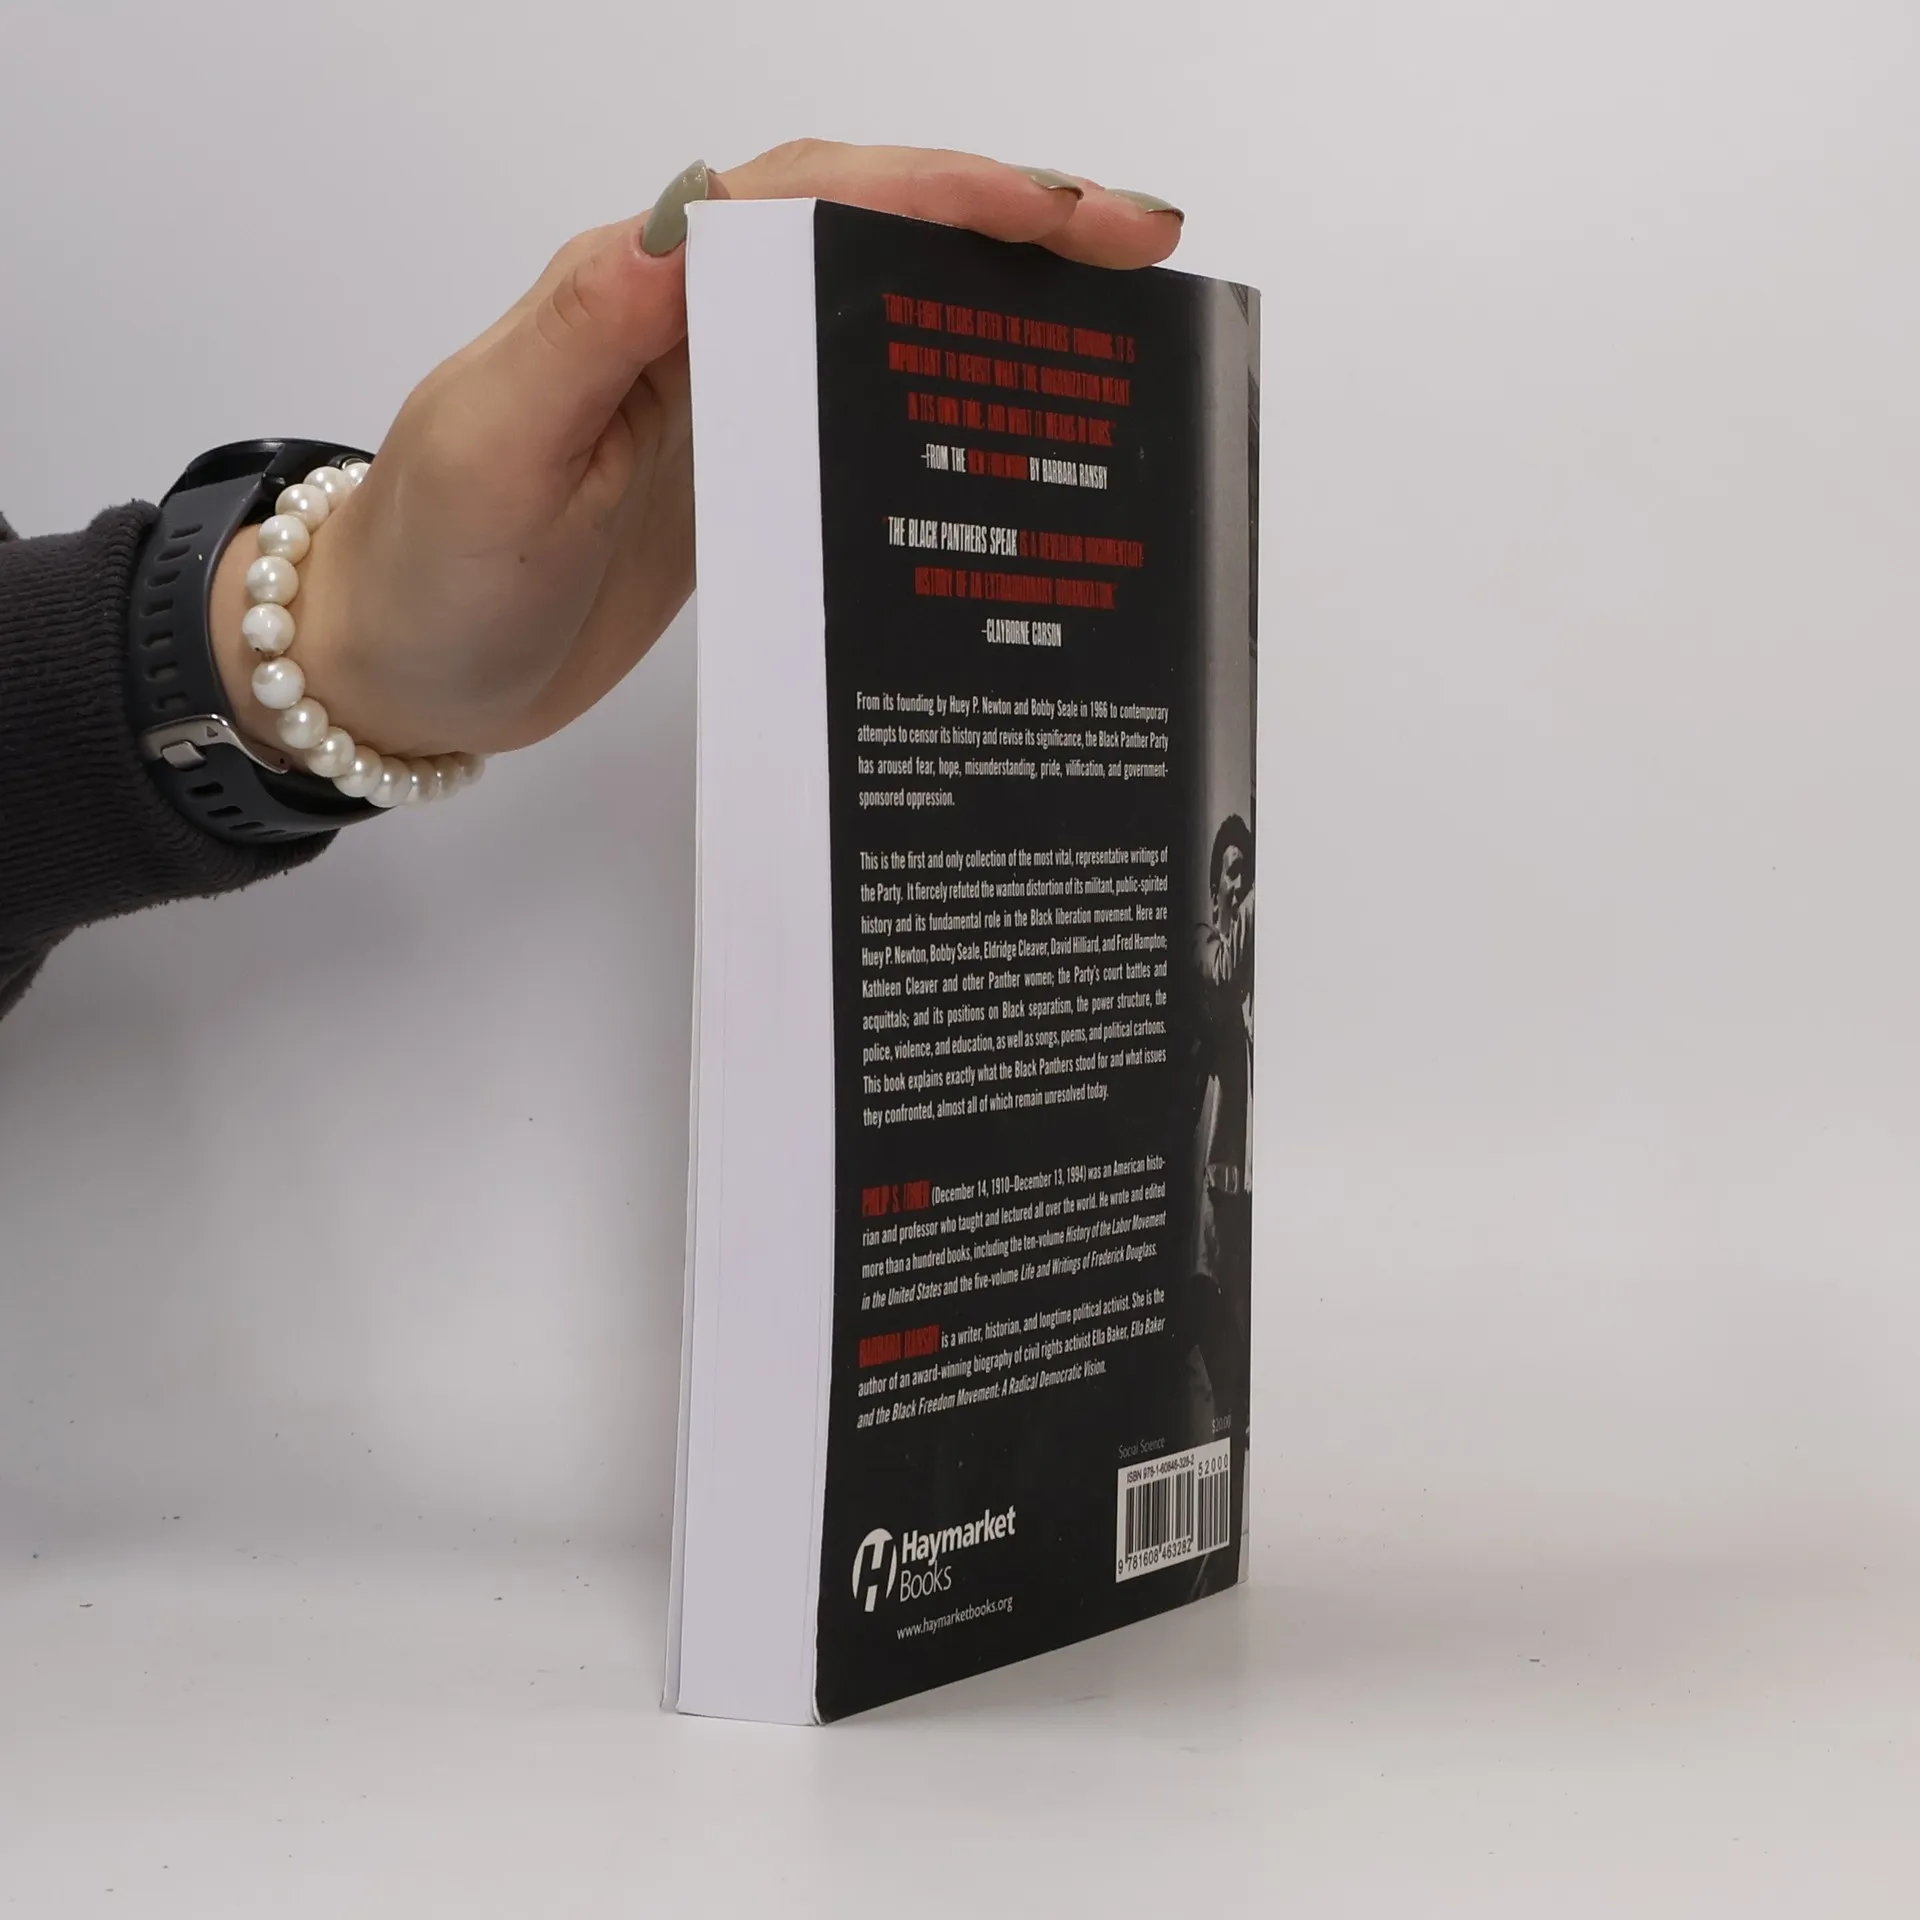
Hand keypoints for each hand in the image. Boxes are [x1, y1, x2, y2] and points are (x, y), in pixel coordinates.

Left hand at [211, 142, 1184, 760]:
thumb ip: (584, 332)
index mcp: (637, 291)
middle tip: (1136, 247)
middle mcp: (688, 323)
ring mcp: (718, 394)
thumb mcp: (490, 448)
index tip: (1064, 214)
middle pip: (867, 233)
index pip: (812, 200)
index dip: (945, 192)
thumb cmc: (428, 567)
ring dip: (988, 297)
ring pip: (874, 308)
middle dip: (1006, 223)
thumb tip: (688, 220)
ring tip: (1108, 320)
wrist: (398, 669)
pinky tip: (1006, 419)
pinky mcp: (734, 467)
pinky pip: (853, 398)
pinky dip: (938, 390)